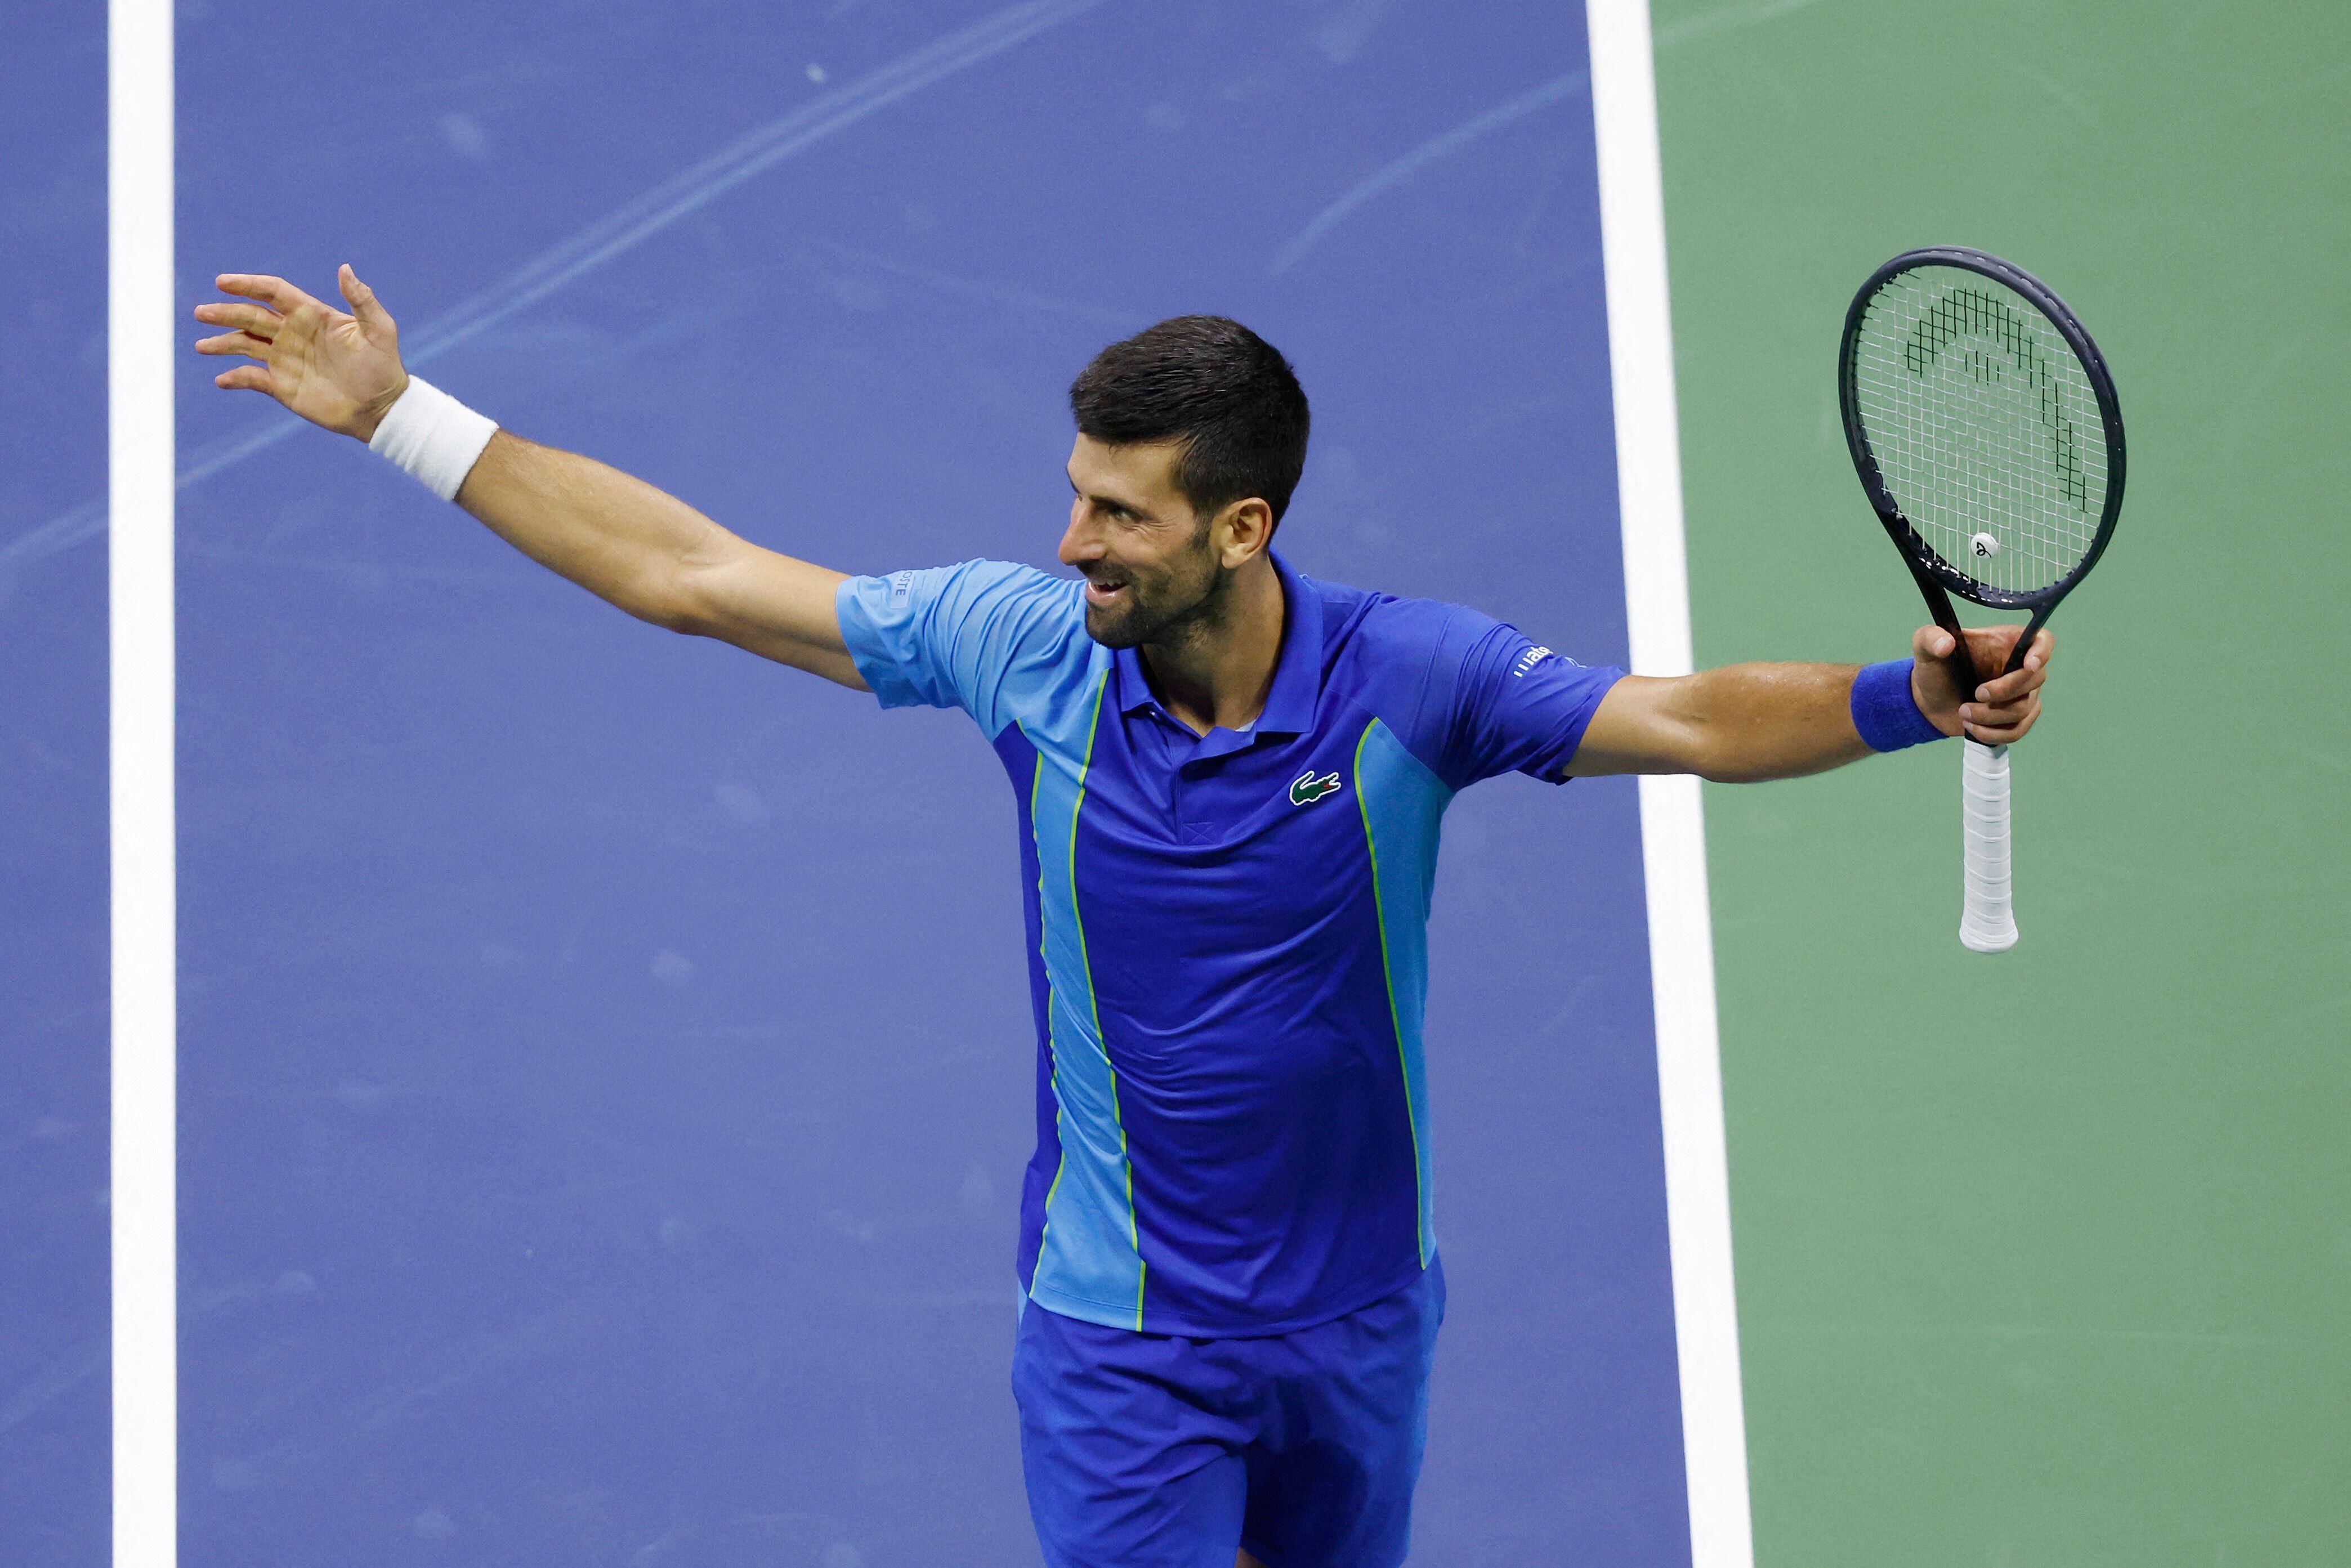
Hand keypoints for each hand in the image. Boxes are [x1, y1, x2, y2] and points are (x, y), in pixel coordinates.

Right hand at [194, 265, 408, 440]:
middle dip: (224, 312)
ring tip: (202, 345)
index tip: (222, 281)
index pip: (273, 292)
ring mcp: (285, 359)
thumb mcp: (379, 330)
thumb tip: (345, 268)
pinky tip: (222, 380)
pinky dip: (235, 379)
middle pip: (251, 316)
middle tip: (201, 312)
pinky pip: (251, 379)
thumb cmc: (384, 367)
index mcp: (311, 315)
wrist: (383, 409)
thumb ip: (362, 300)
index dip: (247, 284)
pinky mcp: (282, 386)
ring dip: (221, 343)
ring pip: (244, 345)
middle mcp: (292, 334)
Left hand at [1908, 623, 2051, 743]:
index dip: (2042, 652)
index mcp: (2006, 643)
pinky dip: (1993, 733)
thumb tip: (1946, 644)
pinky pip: (2017, 730)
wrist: (1929, 701)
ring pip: (2023, 709)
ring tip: (1963, 712)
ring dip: (1990, 716)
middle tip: (1975, 695)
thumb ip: (1929, 638)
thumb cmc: (1935, 669)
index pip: (2042, 641)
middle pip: (2035, 680)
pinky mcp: (2016, 718)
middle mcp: (2020, 667)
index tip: (2028, 665)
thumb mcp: (1925, 648)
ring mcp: (2022, 694)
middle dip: (2004, 691)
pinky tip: (1971, 728)